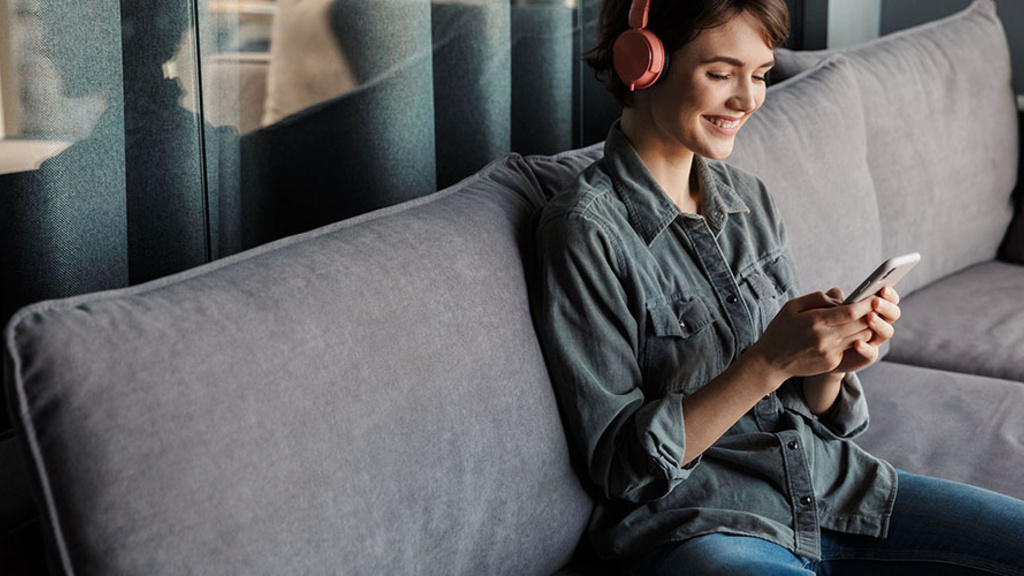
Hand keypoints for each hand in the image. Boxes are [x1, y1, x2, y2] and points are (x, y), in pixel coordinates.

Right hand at [750, 289, 874, 381]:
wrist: (770, 361)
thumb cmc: (780, 329)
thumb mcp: (792, 306)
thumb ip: (817, 297)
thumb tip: (841, 297)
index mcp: (815, 321)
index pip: (851, 311)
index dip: (866, 304)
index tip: (874, 297)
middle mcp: (825, 338)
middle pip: (861, 324)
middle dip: (870, 315)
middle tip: (874, 307)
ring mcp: (829, 352)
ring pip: (860, 338)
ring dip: (865, 327)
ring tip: (862, 319)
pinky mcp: (831, 363)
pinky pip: (850, 348)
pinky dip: (852, 339)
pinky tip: (845, 334)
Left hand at [826, 286, 901, 373]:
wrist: (818, 351)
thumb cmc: (824, 323)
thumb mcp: (825, 308)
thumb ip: (832, 299)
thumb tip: (837, 294)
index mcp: (873, 308)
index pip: (888, 299)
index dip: (889, 294)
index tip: (883, 288)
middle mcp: (878, 323)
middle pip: (893, 314)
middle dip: (886, 307)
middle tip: (875, 302)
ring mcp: (874, 340)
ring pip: (886, 332)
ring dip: (879, 324)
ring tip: (869, 317)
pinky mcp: (866, 356)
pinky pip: (871, 354)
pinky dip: (866, 348)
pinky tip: (857, 343)